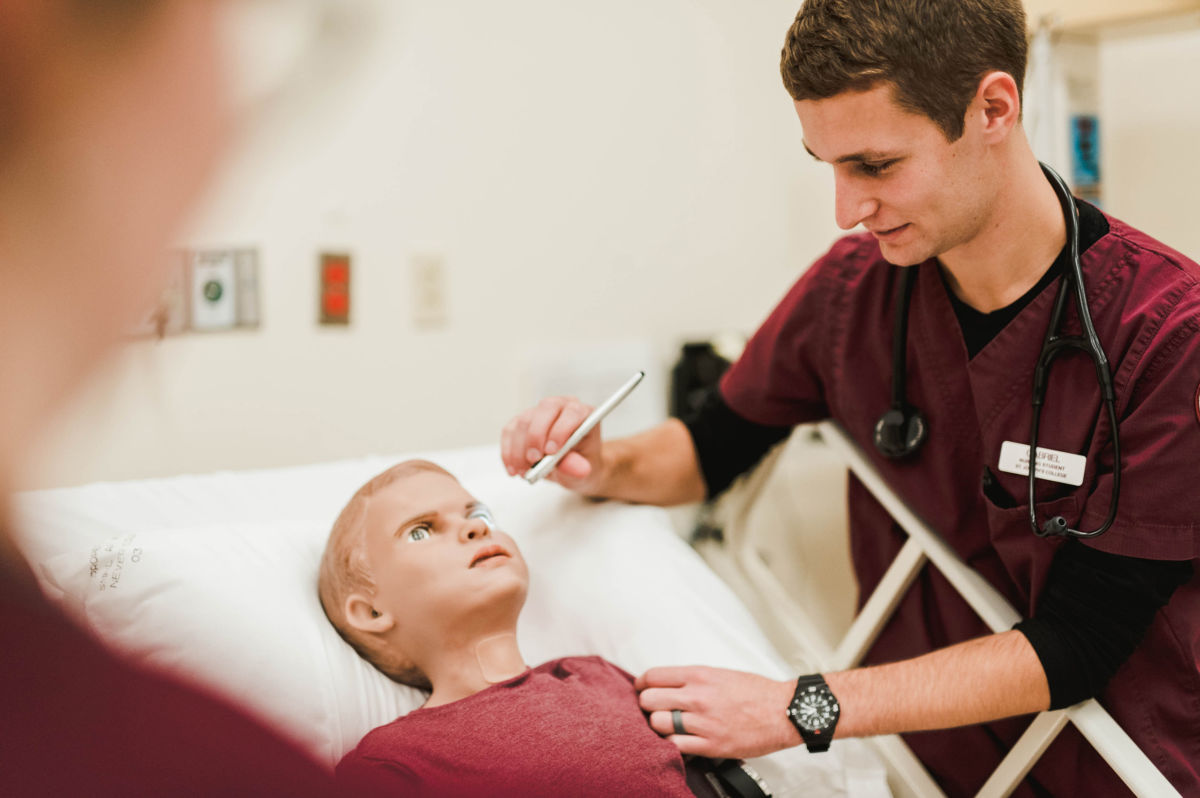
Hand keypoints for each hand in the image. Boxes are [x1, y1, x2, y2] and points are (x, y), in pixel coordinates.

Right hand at [500, 396, 603, 492]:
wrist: (569, 467)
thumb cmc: (579, 463)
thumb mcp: (583, 470)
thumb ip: (577, 467)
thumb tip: (574, 468)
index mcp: (582, 413)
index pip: (573, 413)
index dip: (561, 430)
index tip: (551, 452)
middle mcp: (560, 406)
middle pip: (545, 410)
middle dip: (536, 436)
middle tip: (533, 461)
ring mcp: (538, 412)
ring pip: (524, 422)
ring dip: (520, 449)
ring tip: (524, 472)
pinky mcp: (521, 421)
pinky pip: (509, 431)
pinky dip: (508, 452)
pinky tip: (513, 469)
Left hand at [636, 666, 801, 758]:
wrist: (783, 711)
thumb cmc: (756, 692)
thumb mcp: (720, 673)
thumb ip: (692, 679)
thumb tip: (667, 685)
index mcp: (699, 675)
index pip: (653, 676)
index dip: (642, 684)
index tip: (642, 689)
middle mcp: (697, 697)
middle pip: (648, 701)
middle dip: (646, 706)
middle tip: (653, 709)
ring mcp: (702, 722)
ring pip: (658, 724)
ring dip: (658, 726)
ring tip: (667, 726)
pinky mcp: (710, 745)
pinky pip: (675, 746)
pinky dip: (671, 744)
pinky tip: (678, 741)